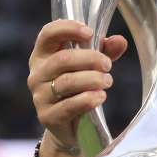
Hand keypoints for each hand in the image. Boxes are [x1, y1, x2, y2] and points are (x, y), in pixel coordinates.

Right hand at [26, 19, 126, 151]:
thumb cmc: (80, 88)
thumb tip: (120, 40)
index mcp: (43, 55)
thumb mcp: (92, 66)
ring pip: (67, 82)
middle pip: (62, 59)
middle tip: (107, 65)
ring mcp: (39, 96)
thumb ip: (105, 51)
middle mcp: (37, 74)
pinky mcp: (47, 116)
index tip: (90, 32)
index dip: (68, 28)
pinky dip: (88, 99)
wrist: (72, 127)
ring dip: (92, 79)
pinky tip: (100, 96)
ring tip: (107, 81)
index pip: (48, 34)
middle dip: (90, 59)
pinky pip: (69, 106)